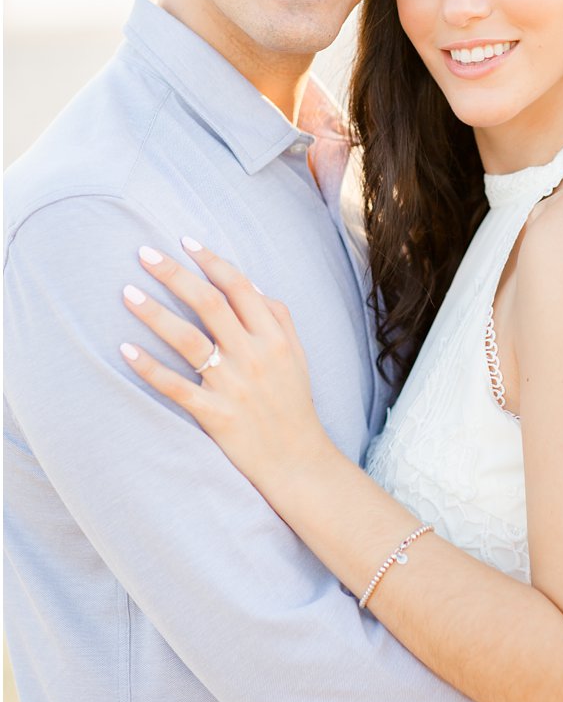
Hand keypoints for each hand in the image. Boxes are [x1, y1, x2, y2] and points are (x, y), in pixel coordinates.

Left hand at [119, 238, 331, 485]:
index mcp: (275, 337)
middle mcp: (254, 355)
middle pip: (209, 304)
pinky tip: (126, 349)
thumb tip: (253, 287)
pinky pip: (176, 386)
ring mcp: (234, 385)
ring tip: (126, 292)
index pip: (240, 288)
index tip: (186, 241)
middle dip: (175, 274)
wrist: (297, 460)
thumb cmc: (293, 403)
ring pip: (188, 339)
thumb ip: (279, 319)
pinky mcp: (215, 414)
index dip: (212, 262)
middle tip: (144, 253)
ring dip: (155, 313)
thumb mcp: (297, 356)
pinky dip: (150, 368)